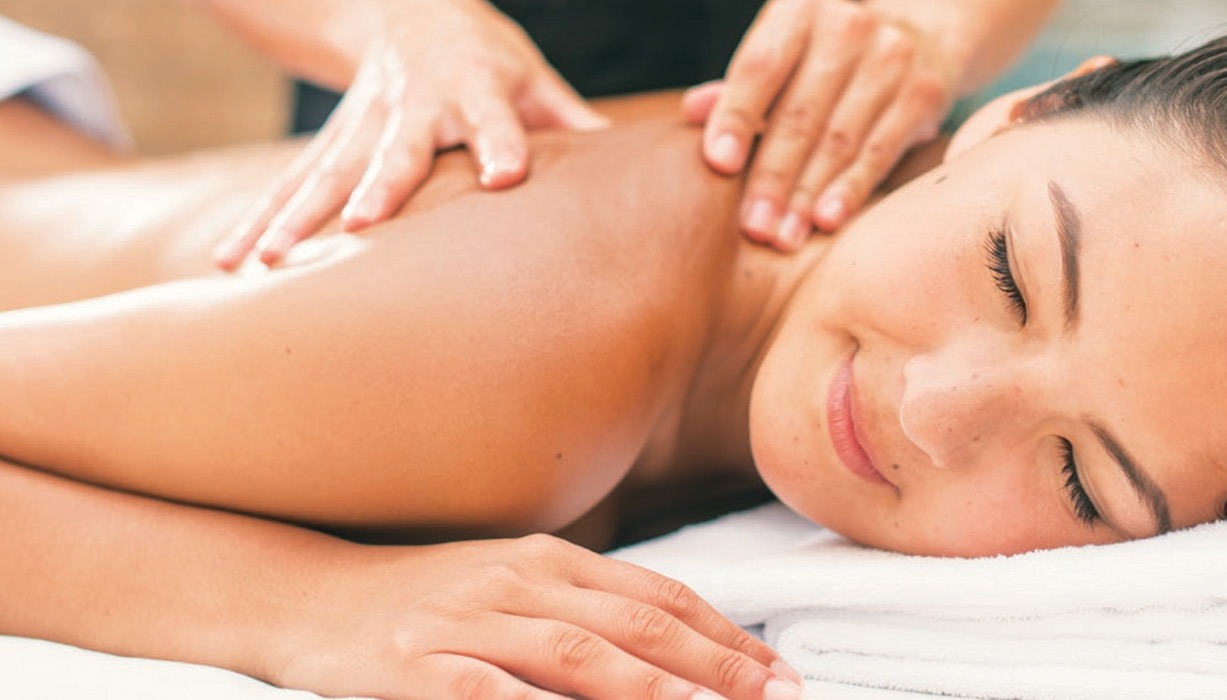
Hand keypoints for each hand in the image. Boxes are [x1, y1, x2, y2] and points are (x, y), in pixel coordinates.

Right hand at [215, 0, 607, 269]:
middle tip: (358, 227)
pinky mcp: (330, 141)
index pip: (495, 118)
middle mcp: (414, 104)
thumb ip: (575, 124)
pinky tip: (231, 265)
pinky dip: (257, 221)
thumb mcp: (535, 77)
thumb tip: (653, 170)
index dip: (500, 143)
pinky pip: (288, 183)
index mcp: (477, 86)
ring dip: (294, 216)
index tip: (504, 176)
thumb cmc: (487, 57)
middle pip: (394, 148)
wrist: (406, 7)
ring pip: (325, 170)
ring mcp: (363, 123)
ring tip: (265, 265)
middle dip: (376, 187)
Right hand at [270, 535, 804, 699]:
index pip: (658, 594)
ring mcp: (469, 623)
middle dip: (716, 666)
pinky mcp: (420, 668)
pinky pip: (494, 694)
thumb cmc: (415, 599)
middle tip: (775, 696)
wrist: (308, 596)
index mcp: (545, 558)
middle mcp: (517, 581)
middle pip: (636, 624)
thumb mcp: (506, 586)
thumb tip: (662, 650)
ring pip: (580, 655)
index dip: (725, 634)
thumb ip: (579, 611)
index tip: (775, 670)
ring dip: (655, 688)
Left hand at [684, 0, 957, 250]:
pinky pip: (880, 151)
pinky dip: (852, 189)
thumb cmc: (824, 57)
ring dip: (806, 195)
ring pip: (839, 139)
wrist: (920, 34)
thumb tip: (690, 112)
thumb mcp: (782, 57)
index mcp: (798, 12)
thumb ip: (740, 90)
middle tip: (751, 227)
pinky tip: (826, 221)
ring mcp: (890, 58)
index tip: (719, 164)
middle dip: (773, 177)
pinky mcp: (923, 92)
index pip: (760, 67)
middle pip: (800, 113)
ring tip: (782, 237)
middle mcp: (846, 27)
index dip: (737, 115)